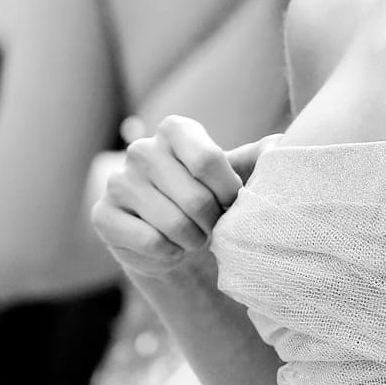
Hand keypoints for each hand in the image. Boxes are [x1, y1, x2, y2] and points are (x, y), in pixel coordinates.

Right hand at [91, 116, 278, 280]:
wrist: (175, 238)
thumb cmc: (212, 199)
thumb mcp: (240, 174)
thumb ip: (262, 157)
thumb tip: (282, 146)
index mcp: (175, 130)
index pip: (208, 161)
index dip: (228, 192)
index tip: (232, 202)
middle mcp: (141, 150)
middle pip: (195, 198)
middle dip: (214, 222)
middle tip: (212, 226)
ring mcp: (118, 182)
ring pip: (173, 225)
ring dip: (194, 241)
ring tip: (194, 237)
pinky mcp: (103, 216)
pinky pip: (151, 244)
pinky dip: (171, 254)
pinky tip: (170, 247)